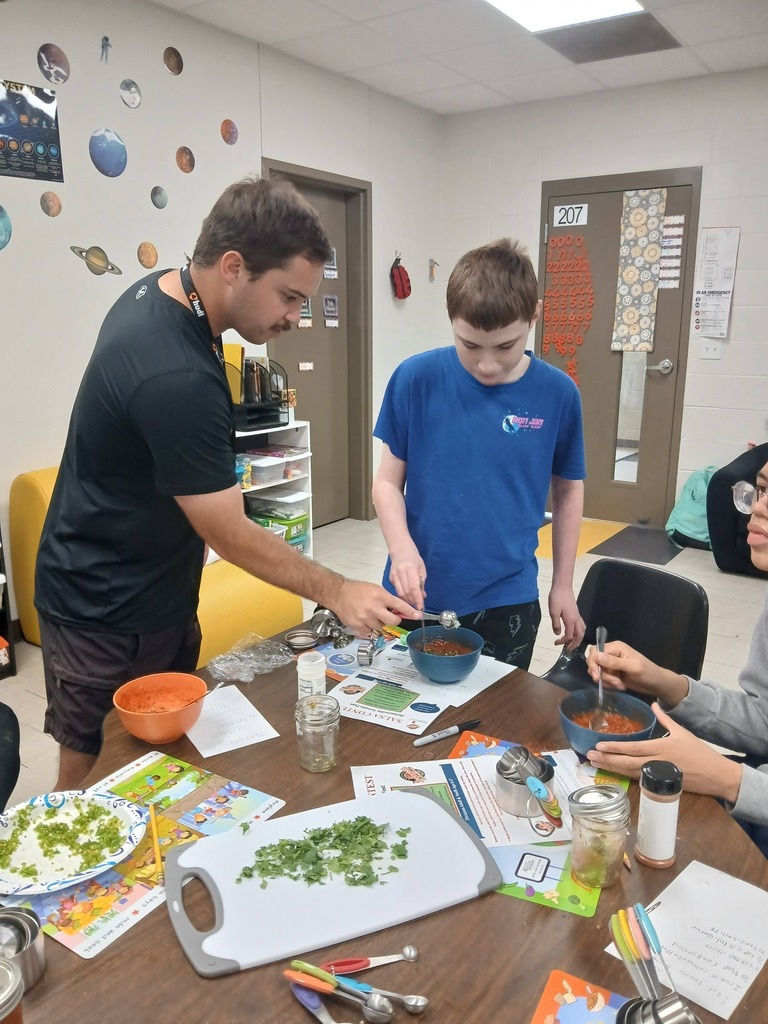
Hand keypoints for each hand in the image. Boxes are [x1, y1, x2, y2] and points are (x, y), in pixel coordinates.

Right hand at [331, 580, 420, 635]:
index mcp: (380, 596)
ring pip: (381, 627)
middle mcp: (374, 608)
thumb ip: (387, 600)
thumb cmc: (358, 590)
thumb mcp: (376, 589)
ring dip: (379, 622)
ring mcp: (366, 618)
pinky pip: (370, 631)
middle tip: (389, 616)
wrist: (339, 593)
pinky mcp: (358, 626)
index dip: (410, 612)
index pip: (400, 606)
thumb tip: (399, 611)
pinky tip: (364, 619)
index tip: (417, 615)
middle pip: (393, 621)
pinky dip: (369, 627)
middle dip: (394, 619)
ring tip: (371, 614)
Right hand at [388, 548, 427, 610]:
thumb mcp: (421, 569)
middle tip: (418, 607)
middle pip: (406, 591)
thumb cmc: (414, 559)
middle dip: (413, 601)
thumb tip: (422, 597)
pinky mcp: (390, 578)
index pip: (414, 587)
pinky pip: (396, 590)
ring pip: (400, 593)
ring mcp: (394, 575)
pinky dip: (402, 596)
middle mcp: (400, 572)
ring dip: (407, 600)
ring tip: (413, 604)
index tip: (421, 607)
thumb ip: (421, 583)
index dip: (417, 598)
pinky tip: (407, 598)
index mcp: (410, 568)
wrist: (401, 550)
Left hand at [548, 585, 584, 649]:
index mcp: (571, 620)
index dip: (564, 641)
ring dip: (578, 638)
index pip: (570, 636)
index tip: (556, 643)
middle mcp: (576, 619)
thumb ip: (556, 624)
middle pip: (579, 635)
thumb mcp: (553, 612)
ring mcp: (578, 616)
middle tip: (567, 650)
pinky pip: (581, 625)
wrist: (563, 586)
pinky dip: (578, 632)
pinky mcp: (577, 613)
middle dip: (574, 644)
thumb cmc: (557, 598)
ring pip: (582, 630)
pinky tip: (573, 632)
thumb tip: (558, 634)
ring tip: (571, 643)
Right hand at [585, 641, 687, 704]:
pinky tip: (620, 686)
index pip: (595, 652)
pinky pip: (603, 678)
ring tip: (620, 685)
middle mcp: (611, 654)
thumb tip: (596, 656)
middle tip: (612, 683)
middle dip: (600, 674)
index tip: (598, 677)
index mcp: (616, 647)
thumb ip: (614, 662)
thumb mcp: (633, 667)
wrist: (656, 684)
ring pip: (597, 672)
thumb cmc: (648, 673)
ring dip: (607, 681)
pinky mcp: (612, 673)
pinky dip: (609, 684)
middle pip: (593, 661)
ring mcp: (611, 664)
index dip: (594, 664)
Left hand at [587, 704, 742, 803]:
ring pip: (630, 772)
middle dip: (607, 759)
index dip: (615, 748)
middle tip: (589, 756)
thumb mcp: (682, 731)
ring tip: (595, 763)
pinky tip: (612, 771)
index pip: (634, 748)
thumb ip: (665, 718)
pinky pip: (638, 779)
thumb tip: (654, 704)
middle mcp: (657, 762)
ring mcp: (657, 775)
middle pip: (627, 763)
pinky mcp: (660, 784)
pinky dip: (624, 775)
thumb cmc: (699, 751)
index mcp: (662, 747)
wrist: (714, 775)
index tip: (599, 745)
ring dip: (611, 768)